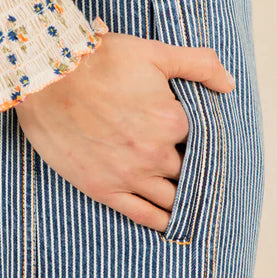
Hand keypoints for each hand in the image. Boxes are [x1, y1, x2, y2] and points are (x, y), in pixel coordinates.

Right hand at [15, 31, 234, 232]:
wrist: (48, 76)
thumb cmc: (101, 60)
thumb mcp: (156, 52)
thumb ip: (199, 65)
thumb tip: (229, 84)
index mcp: (173, 122)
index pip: (202, 142)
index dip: (198, 140)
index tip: (194, 139)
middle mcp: (155, 154)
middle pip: (189, 172)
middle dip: (192, 170)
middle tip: (192, 169)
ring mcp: (129, 175)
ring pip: (171, 200)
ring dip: (182, 200)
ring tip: (189, 202)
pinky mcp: (102, 188)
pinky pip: (142, 215)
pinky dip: (160, 221)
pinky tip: (171, 225)